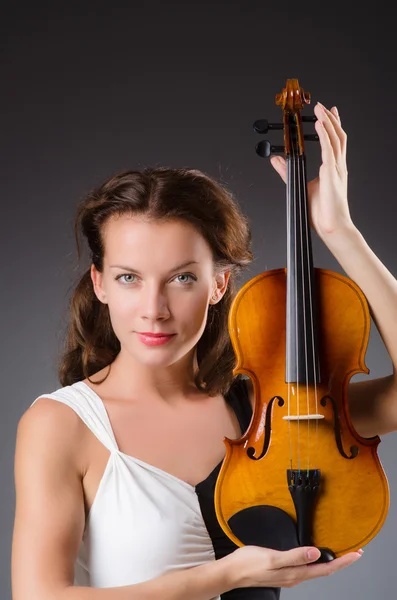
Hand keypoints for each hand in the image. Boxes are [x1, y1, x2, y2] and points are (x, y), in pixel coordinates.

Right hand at [224, 544, 361, 588]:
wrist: (232, 572)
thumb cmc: (249, 563)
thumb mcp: (272, 557)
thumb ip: (295, 556)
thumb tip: (316, 553)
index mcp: (295, 574)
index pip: (325, 569)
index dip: (342, 561)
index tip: (356, 554)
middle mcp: (295, 576)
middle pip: (324, 570)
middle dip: (341, 562)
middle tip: (355, 553)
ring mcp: (289, 575)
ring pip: (316, 570)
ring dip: (331, 562)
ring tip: (341, 554)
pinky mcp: (283, 571)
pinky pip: (307, 567)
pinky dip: (317, 561)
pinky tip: (317, 555)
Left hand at [270, 103, 353, 239]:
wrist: (332, 227)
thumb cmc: (321, 212)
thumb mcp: (300, 185)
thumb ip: (287, 171)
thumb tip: (276, 159)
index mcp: (333, 169)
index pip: (335, 141)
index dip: (333, 125)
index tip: (329, 112)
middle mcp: (337, 166)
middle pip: (338, 135)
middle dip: (330, 119)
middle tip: (323, 106)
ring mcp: (336, 169)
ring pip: (336, 138)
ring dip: (327, 121)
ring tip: (320, 109)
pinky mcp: (332, 174)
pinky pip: (329, 150)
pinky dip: (324, 135)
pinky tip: (319, 124)